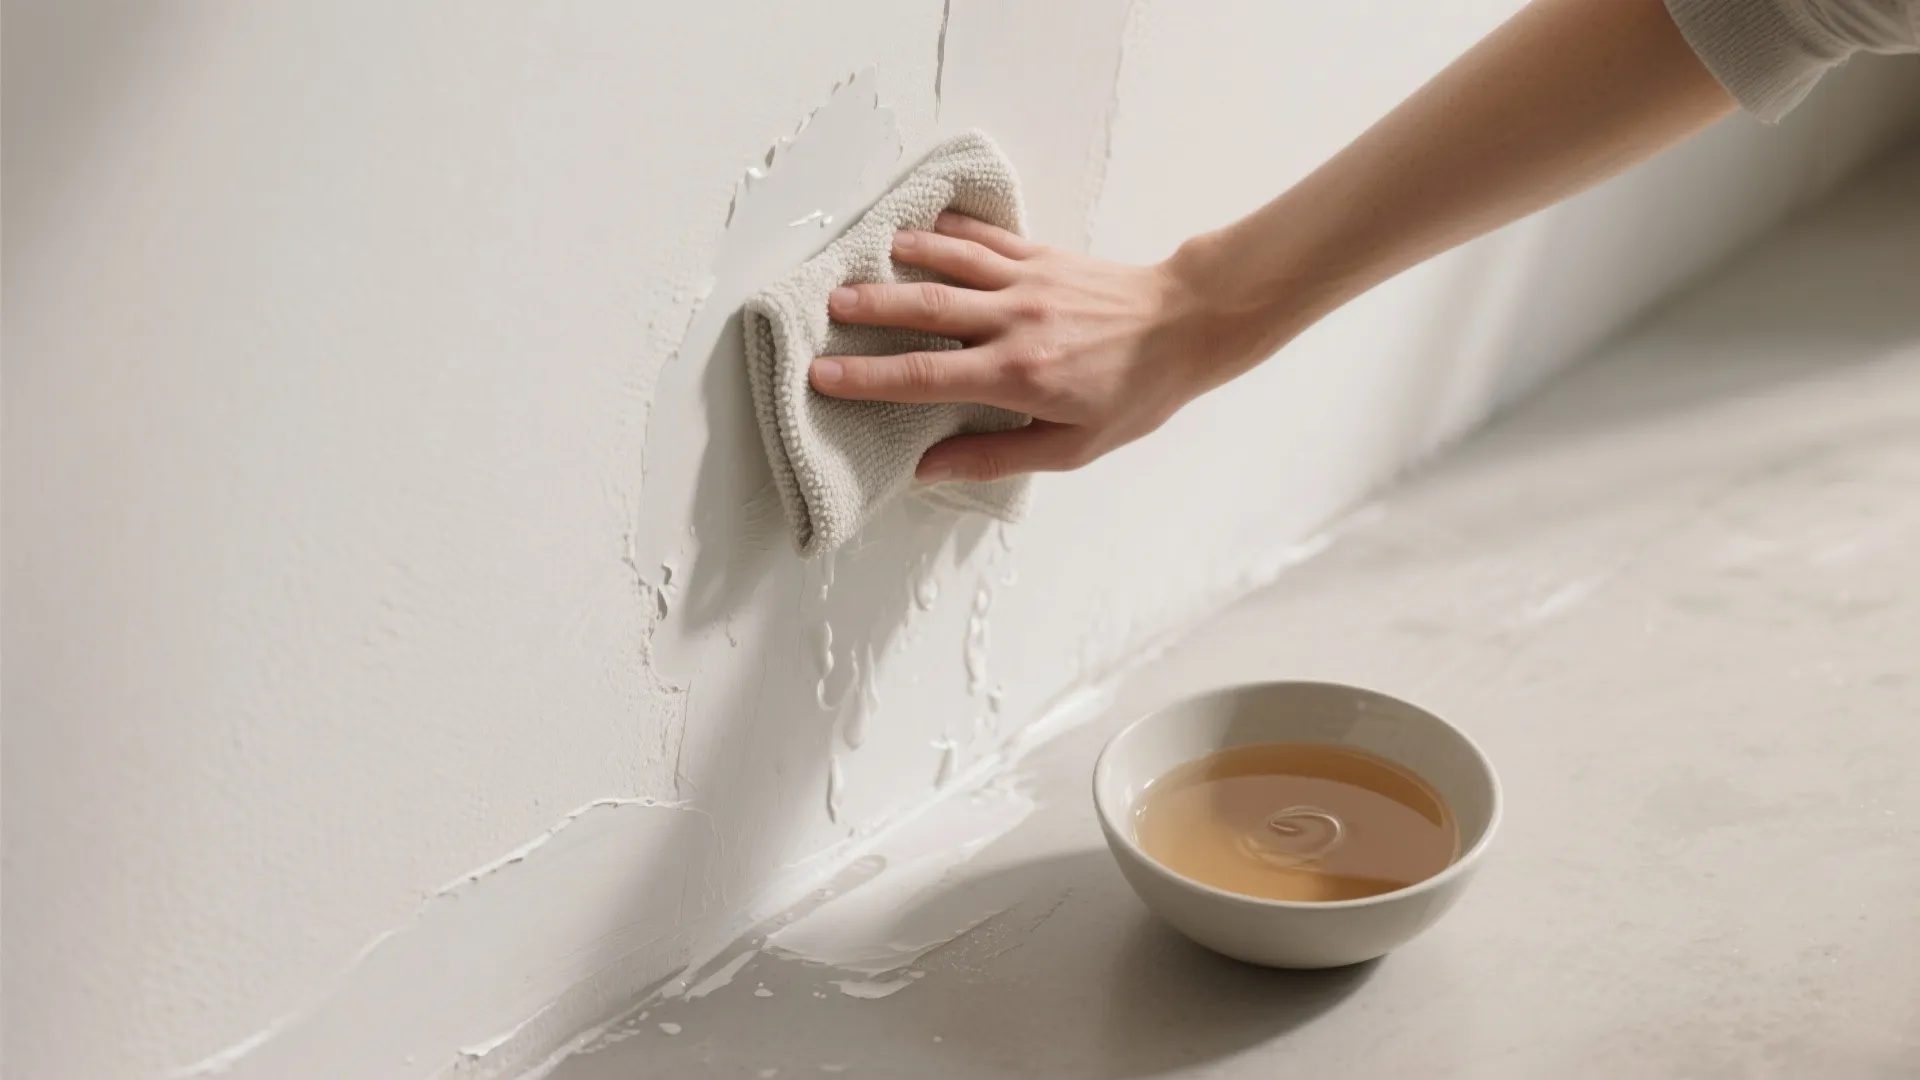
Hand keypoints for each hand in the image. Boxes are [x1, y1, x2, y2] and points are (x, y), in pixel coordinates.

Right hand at [809, 213, 1239, 482]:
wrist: (1189, 325)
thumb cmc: (1136, 392)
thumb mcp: (1073, 447)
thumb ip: (995, 457)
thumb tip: (928, 468)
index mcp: (1018, 375)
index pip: (925, 375)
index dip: (868, 377)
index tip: (824, 376)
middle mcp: (1015, 321)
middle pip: (925, 309)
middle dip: (869, 308)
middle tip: (825, 308)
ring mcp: (1028, 281)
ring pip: (949, 263)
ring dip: (899, 261)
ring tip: (857, 263)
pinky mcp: (1043, 255)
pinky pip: (985, 238)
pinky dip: (948, 231)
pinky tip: (919, 228)